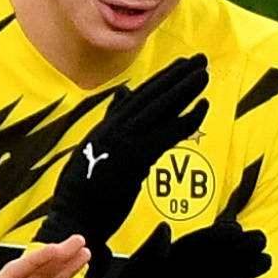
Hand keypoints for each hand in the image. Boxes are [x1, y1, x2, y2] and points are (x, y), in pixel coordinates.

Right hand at [49, 56, 210, 247]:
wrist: (73, 217)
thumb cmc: (83, 196)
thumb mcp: (92, 156)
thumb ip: (108, 129)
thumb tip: (119, 103)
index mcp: (104, 129)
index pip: (137, 98)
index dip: (160, 81)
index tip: (178, 67)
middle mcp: (113, 129)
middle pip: (150, 96)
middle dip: (176, 76)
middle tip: (199, 60)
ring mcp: (123, 142)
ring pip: (159, 109)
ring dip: (185, 89)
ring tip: (203, 73)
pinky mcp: (135, 159)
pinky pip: (167, 135)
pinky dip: (187, 120)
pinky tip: (203, 106)